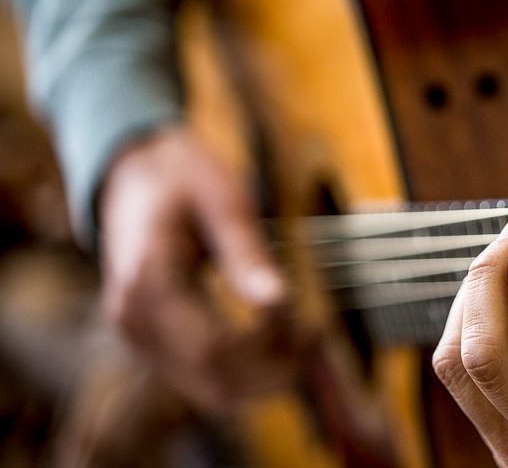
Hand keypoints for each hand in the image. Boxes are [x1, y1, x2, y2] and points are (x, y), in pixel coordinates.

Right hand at [99, 126, 307, 412]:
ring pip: (210, 391)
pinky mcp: (152, 341)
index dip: (269, 346)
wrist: (133, 173)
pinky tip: (282, 341)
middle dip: (274, 369)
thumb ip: (247, 252)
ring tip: (307, 339)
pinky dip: (246, 371)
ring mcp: (138, 335)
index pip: (213, 345)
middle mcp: (133, 319)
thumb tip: (279, 300)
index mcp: (148, 280)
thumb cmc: (183, 177)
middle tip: (319, 336)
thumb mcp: (223, 200)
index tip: (312, 324)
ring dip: (264, 377)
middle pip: (213, 378)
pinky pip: (203, 378)